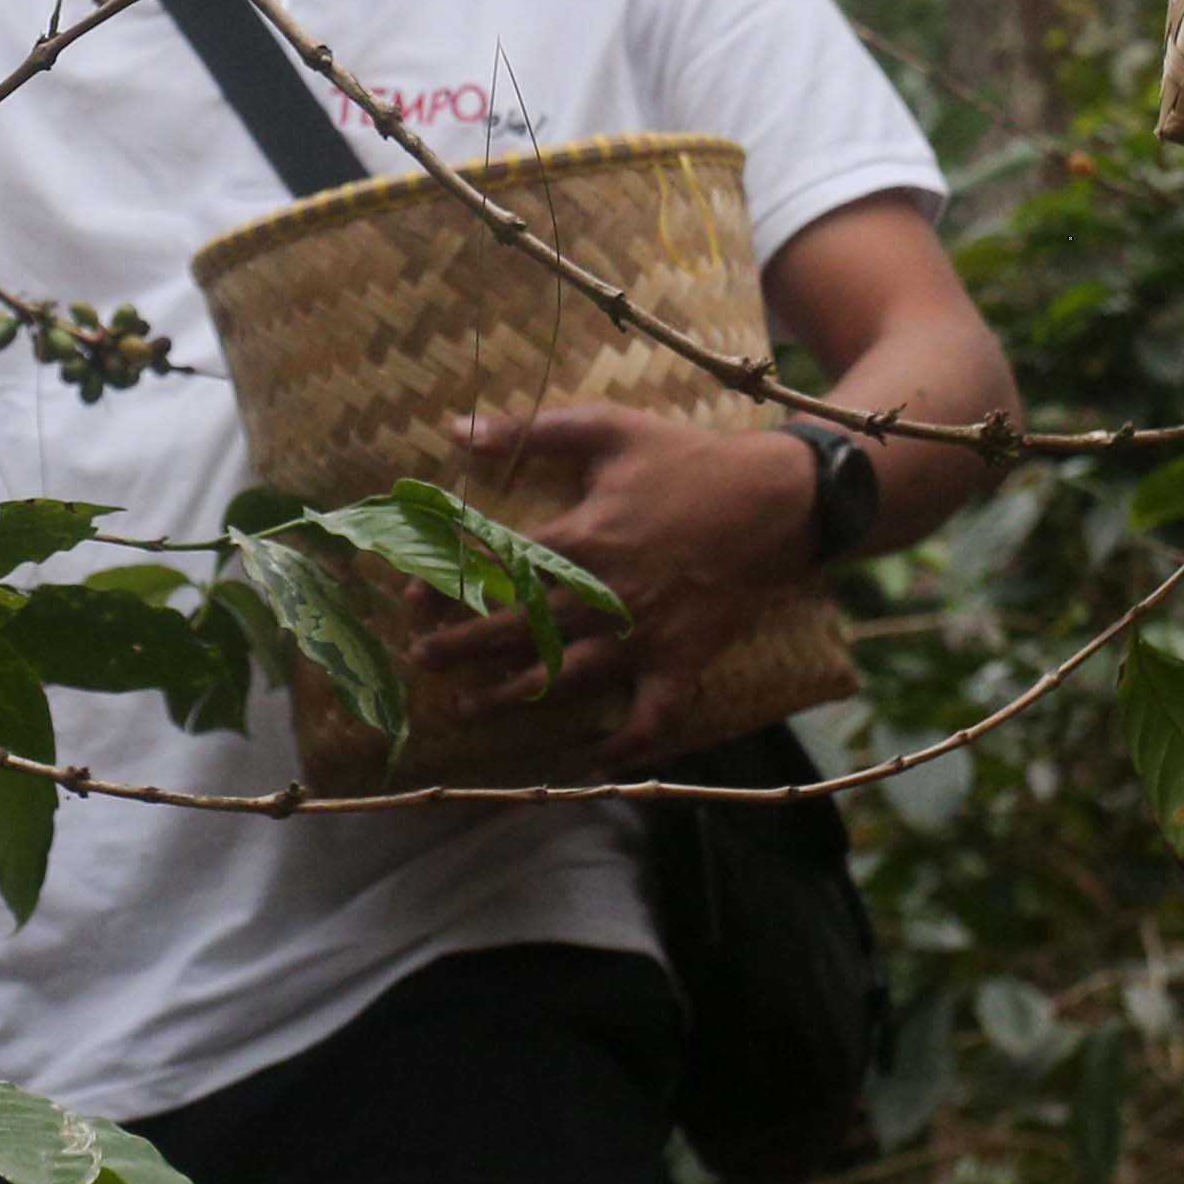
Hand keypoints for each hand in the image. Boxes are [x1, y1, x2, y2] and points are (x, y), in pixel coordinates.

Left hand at [412, 403, 815, 759]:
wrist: (774, 501)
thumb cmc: (685, 461)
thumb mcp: (608, 428)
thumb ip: (531, 430)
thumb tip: (459, 430)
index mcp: (582, 540)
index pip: (497, 571)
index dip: (448, 585)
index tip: (409, 597)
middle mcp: (604, 597)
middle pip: (517, 631)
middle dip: (461, 649)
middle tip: (421, 658)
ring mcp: (642, 637)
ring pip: (564, 680)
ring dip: (511, 699)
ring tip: (469, 710)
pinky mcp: (680, 663)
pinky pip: (648, 717)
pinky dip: (622, 743)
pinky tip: (590, 755)